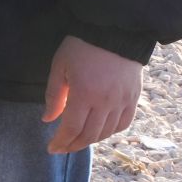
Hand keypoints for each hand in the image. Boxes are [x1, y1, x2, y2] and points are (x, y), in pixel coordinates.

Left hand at [43, 36, 142, 153]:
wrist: (113, 32)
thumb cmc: (81, 46)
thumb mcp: (60, 66)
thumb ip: (54, 95)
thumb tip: (47, 119)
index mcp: (84, 93)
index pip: (71, 128)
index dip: (61, 142)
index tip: (51, 149)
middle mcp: (105, 102)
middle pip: (89, 135)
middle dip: (73, 145)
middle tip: (62, 148)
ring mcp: (122, 101)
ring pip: (106, 132)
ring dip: (90, 140)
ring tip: (78, 140)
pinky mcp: (134, 98)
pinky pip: (123, 124)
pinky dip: (110, 132)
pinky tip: (100, 131)